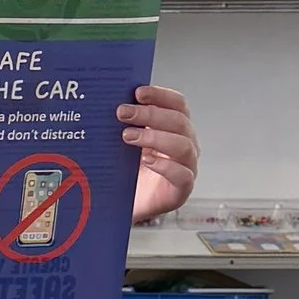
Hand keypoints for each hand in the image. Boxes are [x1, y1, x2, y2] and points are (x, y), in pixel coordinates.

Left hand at [120, 83, 198, 220]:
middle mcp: (185, 144)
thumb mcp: (126, 141)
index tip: (137, 92)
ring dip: (155, 137)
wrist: (123, 205)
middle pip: (179, 121)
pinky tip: (147, 161)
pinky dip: (165, 166)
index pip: (177, 104)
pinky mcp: (181, 190)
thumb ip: (127, 122)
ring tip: (128, 137)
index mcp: (175, 128)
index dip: (160, 95)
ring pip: (183, 146)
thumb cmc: (127, 170)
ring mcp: (187, 167)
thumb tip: (111, 99)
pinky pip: (182, 175)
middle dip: (150, 114)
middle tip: (123, 113)